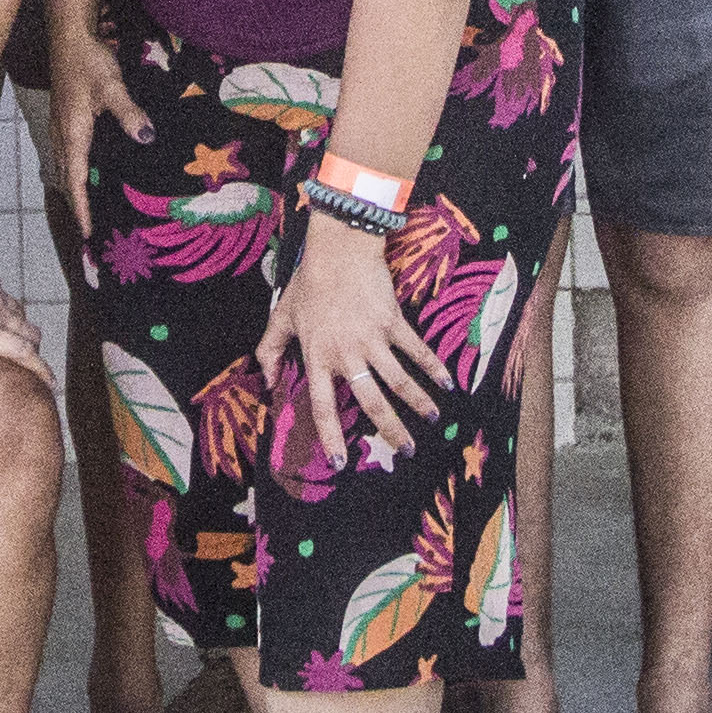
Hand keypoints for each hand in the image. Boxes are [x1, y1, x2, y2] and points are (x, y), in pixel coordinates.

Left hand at [0, 246, 50, 413]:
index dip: (41, 370)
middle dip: (35, 352)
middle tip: (33, 368)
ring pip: (21, 313)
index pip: (23, 353)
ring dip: (23, 330)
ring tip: (17, 344)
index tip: (52, 385)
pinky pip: (7, 296)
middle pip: (30, 334)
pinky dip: (10, 310)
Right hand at [47, 9, 150, 238]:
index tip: (88, 233)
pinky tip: (86, 170)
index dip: (82, 208)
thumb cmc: (89, 61)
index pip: (76, 181)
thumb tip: (146, 139)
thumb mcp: (112, 86)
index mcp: (73, 134)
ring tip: (88, 206)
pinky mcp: (62, 118)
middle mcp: (62, 135)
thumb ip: (129, 114)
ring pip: (63, 167)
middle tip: (92, 227)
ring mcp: (59, 126)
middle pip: (66, 180)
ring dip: (74, 188)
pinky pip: (65, 155)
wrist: (69, 36)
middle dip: (76, 204)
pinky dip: (73, 171)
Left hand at [256, 223, 443, 462]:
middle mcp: (346, 354)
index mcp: (318, 357)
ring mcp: (372, 338)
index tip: (341, 464)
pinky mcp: (393, 322)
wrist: (339, 248)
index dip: (331, 438)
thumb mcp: (283, 316)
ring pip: (398, 380)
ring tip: (432, 421)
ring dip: (418, 403)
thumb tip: (264, 381)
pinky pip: (416, 349)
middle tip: (405, 451)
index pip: (323, 407)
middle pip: (371, 401)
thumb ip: (269, 349)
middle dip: (390, 429)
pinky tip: (447, 382)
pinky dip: (433, 367)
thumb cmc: (310, 283)